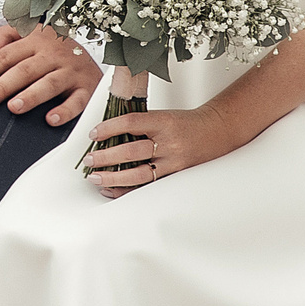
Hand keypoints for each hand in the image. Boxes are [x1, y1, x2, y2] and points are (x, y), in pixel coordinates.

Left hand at [0, 24, 101, 125]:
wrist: (104, 61)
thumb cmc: (54, 50)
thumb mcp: (29, 34)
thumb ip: (4, 37)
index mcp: (36, 40)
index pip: (5, 56)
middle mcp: (54, 54)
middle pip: (24, 70)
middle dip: (3, 86)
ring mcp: (71, 71)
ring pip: (49, 83)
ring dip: (31, 96)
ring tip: (13, 107)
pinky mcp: (87, 88)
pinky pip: (77, 101)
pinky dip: (65, 111)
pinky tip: (50, 120)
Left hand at [81, 103, 247, 197]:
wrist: (216, 131)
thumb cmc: (185, 122)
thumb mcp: (162, 116)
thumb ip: (139, 124)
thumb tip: (106, 133)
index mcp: (163, 122)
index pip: (130, 123)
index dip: (109, 128)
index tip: (93, 134)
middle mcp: (168, 143)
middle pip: (131, 151)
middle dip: (105, 157)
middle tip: (88, 160)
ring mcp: (173, 162)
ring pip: (138, 174)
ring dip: (113, 177)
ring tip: (95, 177)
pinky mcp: (175, 176)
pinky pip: (147, 186)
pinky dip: (127, 189)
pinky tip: (111, 189)